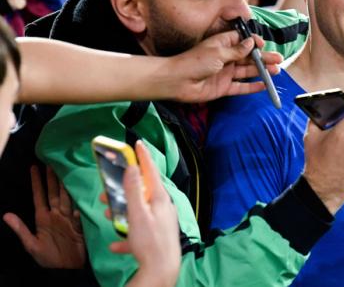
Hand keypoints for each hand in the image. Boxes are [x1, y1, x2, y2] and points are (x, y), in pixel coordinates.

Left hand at [3, 166, 85, 268]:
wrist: (66, 269)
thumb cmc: (47, 259)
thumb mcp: (31, 245)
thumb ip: (20, 229)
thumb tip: (5, 215)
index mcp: (43, 218)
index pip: (39, 196)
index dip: (36, 182)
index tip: (34, 167)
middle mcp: (56, 215)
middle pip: (54, 193)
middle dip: (52, 178)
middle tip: (52, 162)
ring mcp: (68, 218)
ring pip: (66, 197)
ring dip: (65, 184)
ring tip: (65, 170)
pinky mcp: (79, 224)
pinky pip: (79, 210)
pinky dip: (79, 202)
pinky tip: (80, 192)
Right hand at [108, 141, 180, 286]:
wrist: (162, 270)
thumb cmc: (150, 241)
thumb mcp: (137, 214)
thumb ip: (133, 191)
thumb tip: (132, 168)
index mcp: (159, 198)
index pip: (151, 171)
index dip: (143, 157)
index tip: (137, 144)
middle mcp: (163, 207)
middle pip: (142, 192)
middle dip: (124, 189)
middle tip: (108, 189)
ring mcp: (161, 222)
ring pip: (139, 211)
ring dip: (123, 212)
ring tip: (108, 214)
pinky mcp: (158, 237)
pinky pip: (140, 233)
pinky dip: (127, 237)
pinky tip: (116, 245)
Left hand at [164, 30, 282, 102]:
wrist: (177, 81)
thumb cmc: (194, 61)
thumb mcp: (219, 52)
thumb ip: (237, 50)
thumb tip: (251, 43)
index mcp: (223, 44)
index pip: (242, 41)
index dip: (254, 42)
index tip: (263, 44)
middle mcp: (226, 58)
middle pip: (248, 57)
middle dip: (264, 58)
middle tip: (279, 59)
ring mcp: (225, 73)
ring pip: (247, 71)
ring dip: (262, 71)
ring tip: (276, 71)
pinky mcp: (223, 87)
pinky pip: (241, 86)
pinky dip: (252, 86)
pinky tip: (264, 85)